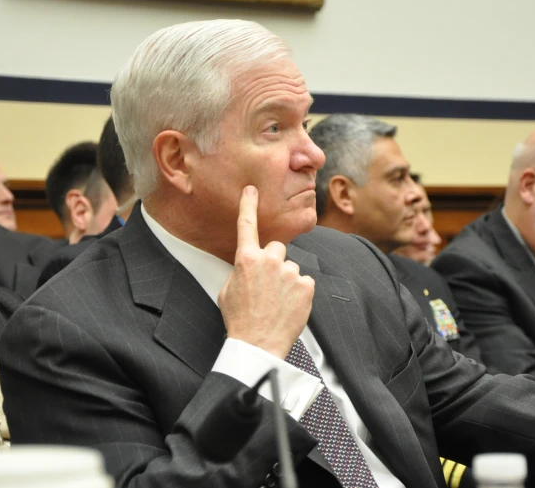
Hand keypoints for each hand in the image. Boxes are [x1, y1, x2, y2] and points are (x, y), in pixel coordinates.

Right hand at [218, 185, 314, 358]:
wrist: (258, 344)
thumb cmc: (240, 320)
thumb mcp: (228, 291)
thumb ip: (241, 270)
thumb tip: (250, 265)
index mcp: (246, 260)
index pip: (247, 225)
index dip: (248, 204)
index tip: (252, 189)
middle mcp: (269, 260)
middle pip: (277, 248)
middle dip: (274, 262)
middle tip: (268, 286)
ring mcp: (290, 272)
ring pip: (290, 267)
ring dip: (286, 280)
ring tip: (277, 302)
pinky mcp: (306, 285)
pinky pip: (304, 281)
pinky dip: (299, 293)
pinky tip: (288, 307)